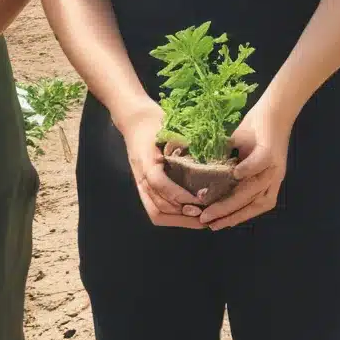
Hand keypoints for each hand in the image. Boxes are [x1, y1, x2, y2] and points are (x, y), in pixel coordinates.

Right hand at [119, 100, 205, 227]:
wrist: (134, 119)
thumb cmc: (153, 121)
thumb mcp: (169, 126)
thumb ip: (183, 141)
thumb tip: (206, 155)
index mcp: (146, 160)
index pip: (159, 183)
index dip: (179, 194)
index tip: (200, 198)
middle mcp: (141, 176)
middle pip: (158, 205)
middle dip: (182, 214)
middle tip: (205, 215)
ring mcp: (141, 184)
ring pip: (156, 212)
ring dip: (179, 220)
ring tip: (200, 219)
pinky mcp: (144, 187)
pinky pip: (154, 209)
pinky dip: (172, 217)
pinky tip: (188, 216)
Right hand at [197, 98, 291, 230]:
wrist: (275, 108)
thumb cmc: (256, 130)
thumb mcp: (240, 152)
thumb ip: (228, 165)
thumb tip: (205, 175)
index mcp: (267, 182)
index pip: (251, 207)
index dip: (233, 217)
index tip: (215, 225)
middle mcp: (273, 179)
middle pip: (250, 203)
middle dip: (227, 214)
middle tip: (208, 221)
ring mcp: (273, 167)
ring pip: (253, 190)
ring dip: (232, 201)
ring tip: (213, 208)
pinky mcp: (271, 151)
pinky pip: (259, 164)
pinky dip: (247, 170)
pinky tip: (234, 175)